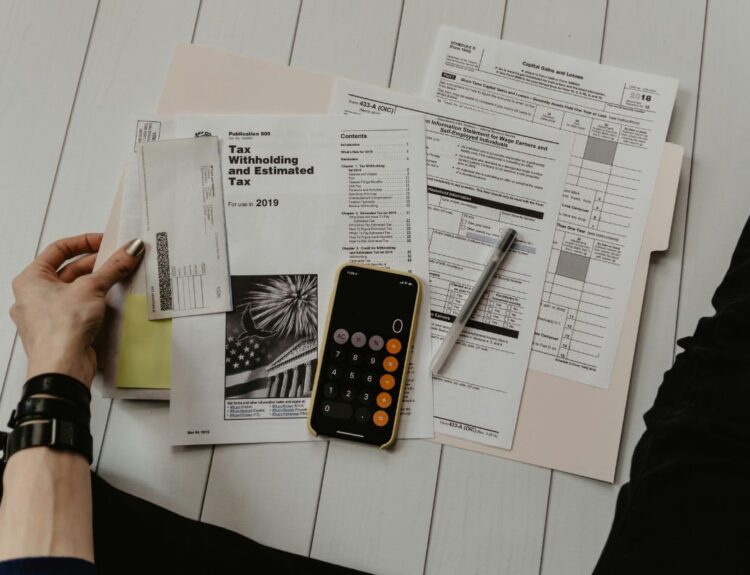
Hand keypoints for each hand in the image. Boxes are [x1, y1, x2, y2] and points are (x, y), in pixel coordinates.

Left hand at [9, 234, 143, 386]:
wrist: (61, 369)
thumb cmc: (59, 331)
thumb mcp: (91, 288)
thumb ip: (113, 267)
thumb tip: (129, 250)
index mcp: (30, 280)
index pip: (58, 250)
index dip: (84, 242)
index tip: (105, 242)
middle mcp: (34, 296)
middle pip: (69, 270)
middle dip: (96, 264)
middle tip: (119, 259)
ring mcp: (48, 315)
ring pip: (76, 290)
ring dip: (98, 283)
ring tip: (118, 278)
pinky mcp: (62, 330)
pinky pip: (80, 308)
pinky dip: (96, 302)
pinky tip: (111, 301)